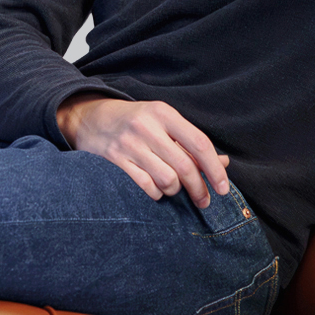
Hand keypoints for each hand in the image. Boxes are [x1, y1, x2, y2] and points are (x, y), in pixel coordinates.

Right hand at [56, 93, 229, 207]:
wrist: (90, 118)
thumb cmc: (136, 121)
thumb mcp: (163, 121)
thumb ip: (191, 142)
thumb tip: (223, 163)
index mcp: (164, 113)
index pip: (200, 144)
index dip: (215, 169)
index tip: (223, 188)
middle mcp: (147, 127)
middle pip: (185, 166)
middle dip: (199, 189)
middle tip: (204, 200)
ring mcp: (129, 145)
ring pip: (167, 180)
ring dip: (175, 190)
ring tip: (173, 187)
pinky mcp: (115, 161)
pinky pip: (146, 187)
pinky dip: (157, 194)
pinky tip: (156, 189)